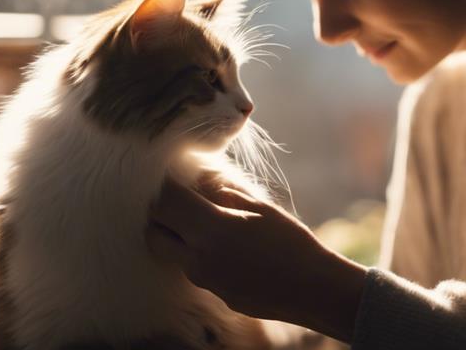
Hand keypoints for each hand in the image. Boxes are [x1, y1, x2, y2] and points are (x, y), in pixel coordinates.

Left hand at [146, 177, 366, 342]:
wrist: (312, 289)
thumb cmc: (291, 242)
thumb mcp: (260, 207)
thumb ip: (224, 190)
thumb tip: (199, 173)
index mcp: (211, 229)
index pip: (165, 202)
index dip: (164, 185)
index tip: (173, 175)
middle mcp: (198, 258)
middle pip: (153, 231)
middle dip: (160, 213)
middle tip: (180, 198)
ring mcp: (203, 280)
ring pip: (170, 252)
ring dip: (177, 234)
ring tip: (204, 220)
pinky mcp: (212, 293)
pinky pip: (192, 268)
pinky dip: (196, 252)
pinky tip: (224, 245)